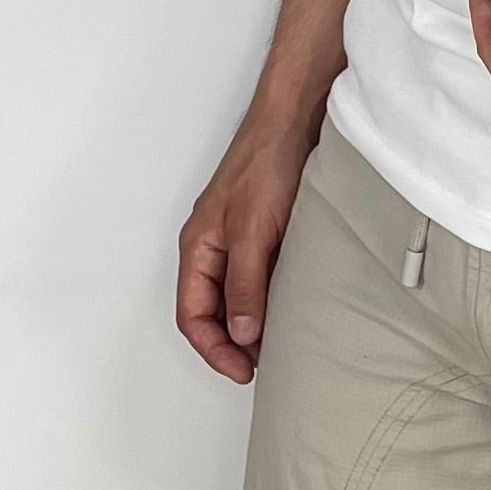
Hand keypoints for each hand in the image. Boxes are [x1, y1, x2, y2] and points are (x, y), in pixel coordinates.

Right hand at [175, 110, 312, 382]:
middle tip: (264, 365)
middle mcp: (216, 246)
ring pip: (238, 295)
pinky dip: (272, 298)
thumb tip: (242, 335)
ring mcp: (242, 238)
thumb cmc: (267, 163)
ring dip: (254, 322)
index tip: (243, 370)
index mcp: (198, 248)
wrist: (297, 119)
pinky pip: (262, 276)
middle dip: (233, 342)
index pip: (193, 315)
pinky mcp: (269, 230)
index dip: (214, 349)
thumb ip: (245, 284)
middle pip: (213, 309)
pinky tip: (293, 308)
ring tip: (280, 345)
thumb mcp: (253, 230)